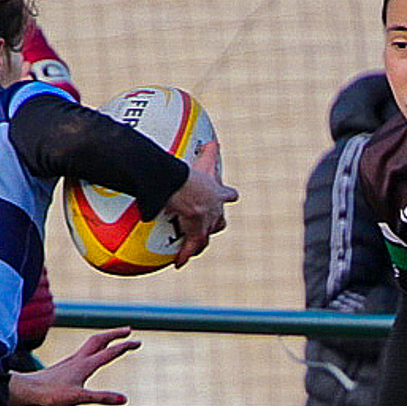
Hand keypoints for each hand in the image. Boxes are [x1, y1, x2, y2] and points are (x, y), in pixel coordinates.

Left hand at [7, 327, 138, 405]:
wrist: (26, 389)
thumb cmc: (50, 394)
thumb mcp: (79, 398)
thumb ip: (102, 398)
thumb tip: (125, 400)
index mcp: (85, 365)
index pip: (110, 352)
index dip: (125, 347)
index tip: (139, 342)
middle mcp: (79, 359)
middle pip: (100, 340)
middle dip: (116, 334)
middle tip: (129, 331)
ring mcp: (71, 361)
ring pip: (91, 343)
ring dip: (105, 338)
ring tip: (114, 338)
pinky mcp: (65, 366)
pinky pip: (84, 351)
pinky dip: (94, 347)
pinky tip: (91, 354)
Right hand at [164, 141, 237, 266]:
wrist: (183, 189)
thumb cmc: (191, 174)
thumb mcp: (204, 161)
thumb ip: (209, 151)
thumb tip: (213, 142)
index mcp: (217, 194)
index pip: (228, 195)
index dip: (226, 196)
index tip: (227, 197)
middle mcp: (215, 211)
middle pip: (219, 221)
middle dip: (215, 223)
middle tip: (208, 226)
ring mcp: (206, 224)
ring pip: (205, 237)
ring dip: (198, 242)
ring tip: (192, 249)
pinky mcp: (195, 233)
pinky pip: (189, 247)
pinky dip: (183, 255)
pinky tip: (178, 263)